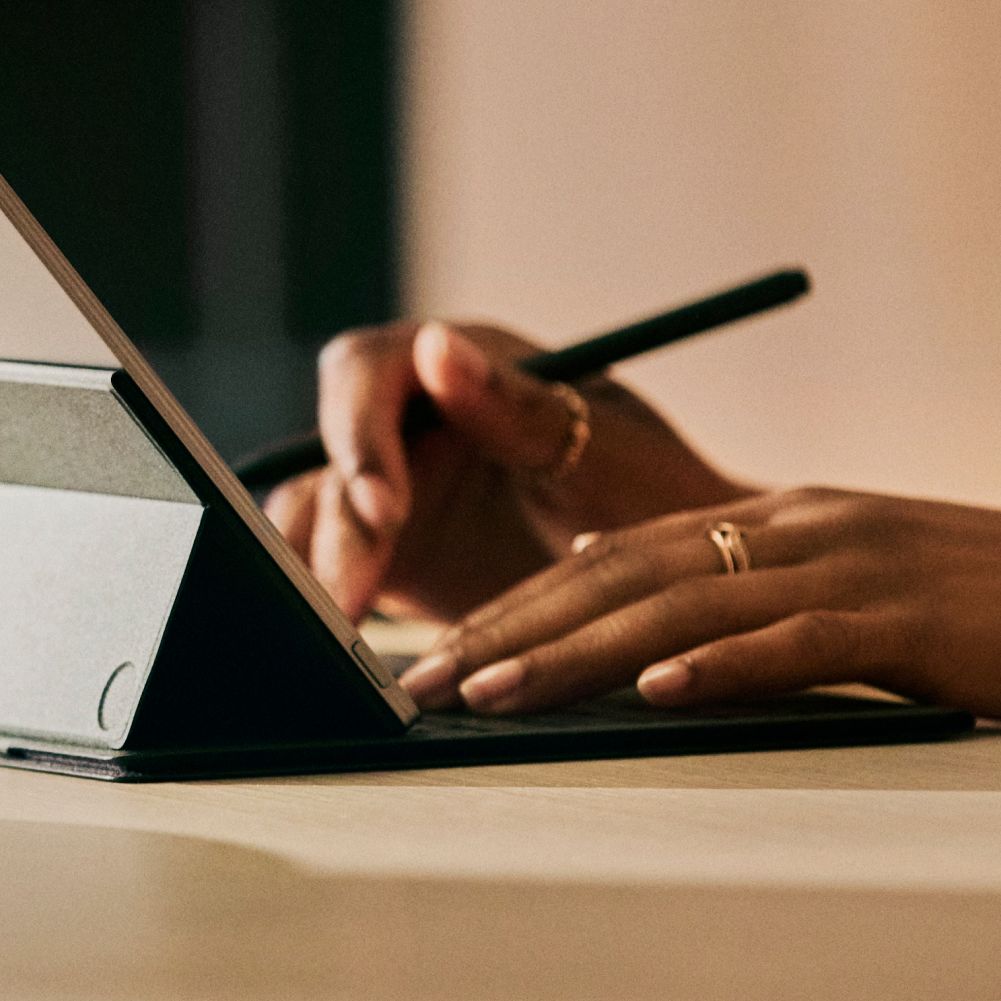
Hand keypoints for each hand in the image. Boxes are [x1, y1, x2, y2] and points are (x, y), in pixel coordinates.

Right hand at [264, 320, 745, 626]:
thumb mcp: (602, 449)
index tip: (386, 508)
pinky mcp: (384, 552)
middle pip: (331, 455)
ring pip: (316, 516)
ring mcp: (391, 485)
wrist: (685, 579)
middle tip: (348, 600)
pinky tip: (339, 655)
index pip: (371, 373)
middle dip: (338, 530)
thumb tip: (436, 345)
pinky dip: (328, 606)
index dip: (361, 435)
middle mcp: (411, 416)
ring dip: (319, 572)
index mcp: (460, 362)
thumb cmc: (658, 493)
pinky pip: (328, 568)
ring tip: (338, 641)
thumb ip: (517, 406)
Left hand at [400, 487, 1000, 722]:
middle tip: (426, 680)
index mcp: (772, 518)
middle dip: (512, 629)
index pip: (613, 557)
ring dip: (574, 652)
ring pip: (682, 604)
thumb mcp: (844, 581)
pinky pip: (798, 643)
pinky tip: (653, 695)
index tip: (442, 652)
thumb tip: (614, 587)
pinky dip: (720, 667)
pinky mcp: (909, 619)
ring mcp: (851, 565)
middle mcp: (795, 527)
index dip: (519, 604)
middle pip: (621, 574)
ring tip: (490, 693)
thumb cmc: (976, 609)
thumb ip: (737, 584)